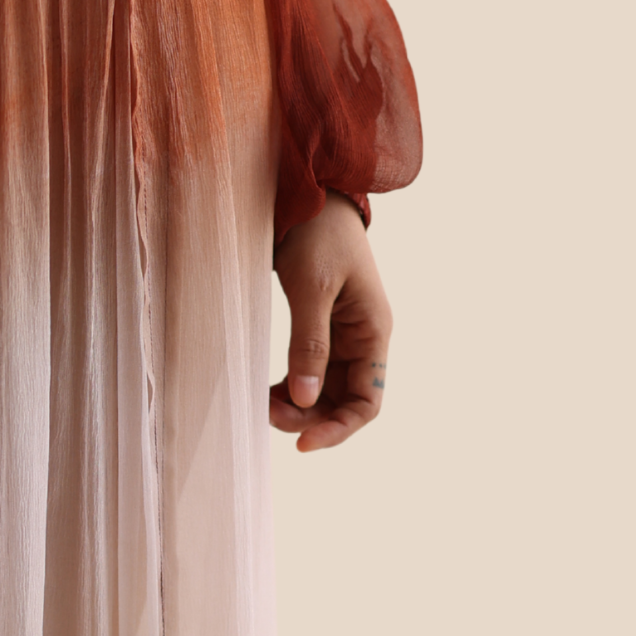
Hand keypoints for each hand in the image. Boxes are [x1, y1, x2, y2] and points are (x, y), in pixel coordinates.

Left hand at [269, 193, 392, 452]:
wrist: (308, 192)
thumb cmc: (317, 233)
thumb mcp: (312, 288)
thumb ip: (309, 344)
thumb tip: (306, 400)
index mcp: (373, 331)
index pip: (368, 401)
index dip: (339, 429)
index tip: (301, 443)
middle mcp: (362, 338)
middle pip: (343, 402)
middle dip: (309, 418)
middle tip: (267, 415)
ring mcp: (341, 335)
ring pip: (323, 391)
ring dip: (297, 406)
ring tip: (262, 404)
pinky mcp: (318, 327)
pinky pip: (308, 372)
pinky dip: (290, 387)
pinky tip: (267, 390)